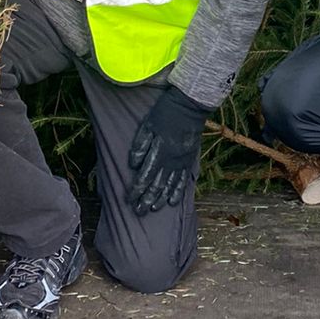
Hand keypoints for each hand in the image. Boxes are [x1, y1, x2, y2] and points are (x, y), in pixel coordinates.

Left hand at [127, 86, 209, 215]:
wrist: (191, 106)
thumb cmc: (166, 112)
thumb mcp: (148, 124)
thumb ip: (140, 145)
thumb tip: (133, 165)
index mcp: (160, 151)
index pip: (145, 176)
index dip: (136, 190)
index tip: (129, 200)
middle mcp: (172, 161)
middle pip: (157, 185)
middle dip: (146, 199)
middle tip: (138, 212)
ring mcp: (182, 161)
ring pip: (170, 185)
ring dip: (161, 199)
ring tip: (153, 209)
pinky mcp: (189, 160)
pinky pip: (183, 180)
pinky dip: (177, 192)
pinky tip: (173, 202)